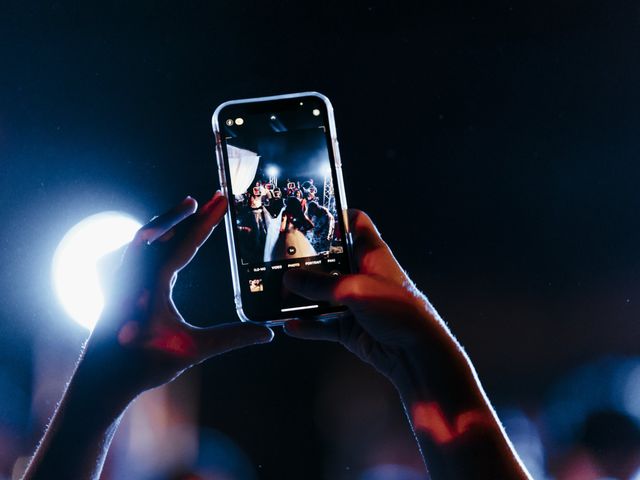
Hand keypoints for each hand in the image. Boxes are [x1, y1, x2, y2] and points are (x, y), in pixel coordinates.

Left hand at [23, 193, 273, 479]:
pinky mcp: (117, 284)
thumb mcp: (192, 350)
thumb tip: (268, 334)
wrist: (101, 380)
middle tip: (214, 197)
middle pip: (161, 231)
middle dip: (190, 213)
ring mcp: (121, 277)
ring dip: (169, 220)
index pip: (183, 245)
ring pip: (145, 237)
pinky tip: (161, 238)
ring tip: (190, 207)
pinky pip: (134, 250)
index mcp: (150, 285)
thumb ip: (231, 338)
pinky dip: (153, 237)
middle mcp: (132, 275)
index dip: (206, 222)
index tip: (222, 202)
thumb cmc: (143, 366)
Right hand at [283, 209, 451, 391]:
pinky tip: (290, 324)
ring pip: (321, 295)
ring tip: (277, 295)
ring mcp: (355, 301)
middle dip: (306, 262)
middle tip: (279, 259)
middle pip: (329, 261)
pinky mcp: (349, 327)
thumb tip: (291, 278)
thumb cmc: (400, 311)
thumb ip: (320, 285)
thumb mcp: (355, 290)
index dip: (336, 216)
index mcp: (371, 254)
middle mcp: (362, 274)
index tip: (310, 215)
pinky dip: (307, 325)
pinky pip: (322, 323)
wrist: (415, 353)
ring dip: (301, 297)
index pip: (355, 224)